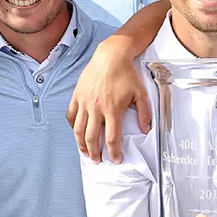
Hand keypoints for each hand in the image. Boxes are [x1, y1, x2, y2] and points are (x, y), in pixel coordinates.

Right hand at [67, 41, 150, 162]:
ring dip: (81, 144)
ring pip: (78, 130)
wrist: (111, 56)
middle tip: (98, 161)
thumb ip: (144, 114)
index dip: (114, 153)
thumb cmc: (127, 74)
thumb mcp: (141, 93)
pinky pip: (71, 115)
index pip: (112, 139)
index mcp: (112, 110)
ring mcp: (84, 102)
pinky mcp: (77, 95)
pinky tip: (77, 132)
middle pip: (92, 138)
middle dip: (95, 153)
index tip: (116, 160)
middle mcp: (96, 108)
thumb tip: (145, 131)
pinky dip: (72, 126)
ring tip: (85, 153)